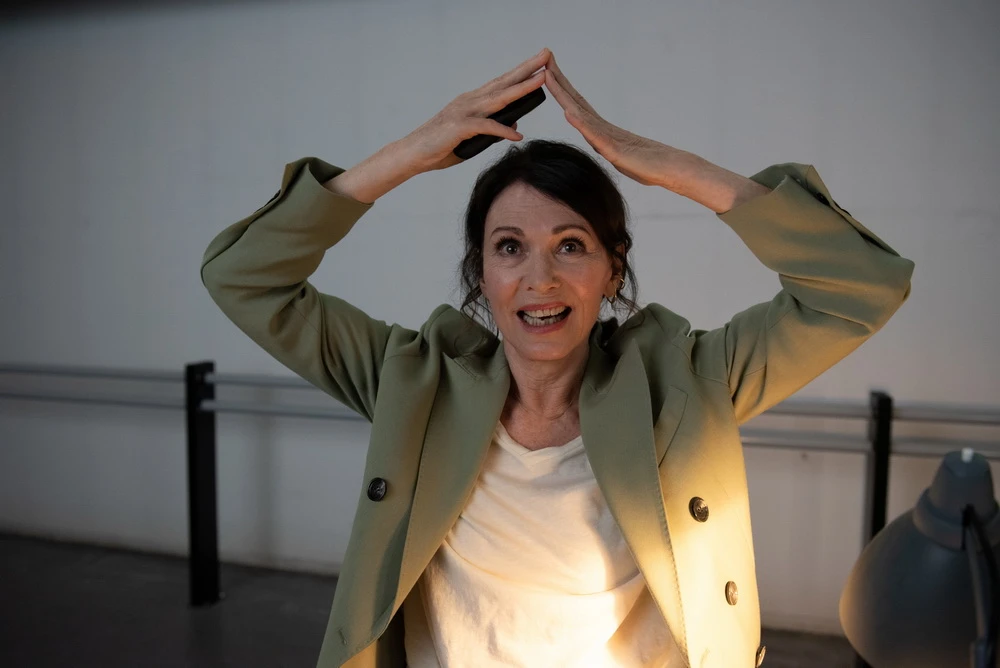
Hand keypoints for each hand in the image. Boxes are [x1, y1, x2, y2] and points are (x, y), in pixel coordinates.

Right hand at [397, 49, 549, 172]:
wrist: (413, 154)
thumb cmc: (440, 146)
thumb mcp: (472, 138)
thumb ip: (492, 130)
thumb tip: (514, 126)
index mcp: (473, 101)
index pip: (502, 83)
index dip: (522, 72)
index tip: (541, 63)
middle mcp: (470, 101)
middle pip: (504, 82)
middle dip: (527, 68)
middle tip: (547, 55)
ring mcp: (464, 111)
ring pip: (499, 98)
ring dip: (522, 88)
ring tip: (542, 78)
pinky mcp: (459, 126)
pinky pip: (486, 127)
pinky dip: (502, 130)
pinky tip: (517, 135)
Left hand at [543, 53, 672, 186]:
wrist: (672, 169)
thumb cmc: (649, 165)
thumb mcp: (619, 157)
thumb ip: (607, 148)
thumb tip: (598, 143)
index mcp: (601, 130)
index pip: (576, 105)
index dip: (561, 88)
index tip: (547, 72)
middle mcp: (603, 128)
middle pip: (576, 101)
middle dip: (558, 80)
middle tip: (544, 58)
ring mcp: (608, 137)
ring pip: (581, 113)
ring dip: (563, 94)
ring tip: (548, 76)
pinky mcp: (615, 150)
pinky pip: (596, 136)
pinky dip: (581, 123)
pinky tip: (569, 112)